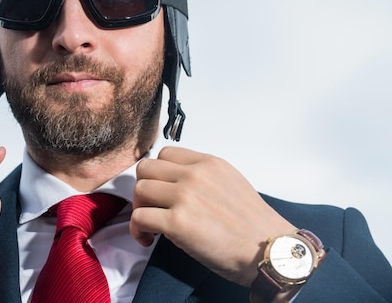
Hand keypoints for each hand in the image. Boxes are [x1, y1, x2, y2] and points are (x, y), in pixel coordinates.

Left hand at [130, 146, 295, 286]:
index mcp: (209, 163)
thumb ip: (202, 176)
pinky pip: (139, 217)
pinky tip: (148, 238)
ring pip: (139, 190)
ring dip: (139, 208)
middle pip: (146, 168)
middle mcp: (195, 175)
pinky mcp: (177, 223)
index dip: (158, 173)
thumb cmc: (253, 225)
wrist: (269, 252)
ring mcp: (185, 197)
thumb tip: (174, 184)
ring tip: (150, 225)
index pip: (165, 153)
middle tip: (151, 207)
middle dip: (143, 189)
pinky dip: (137, 229)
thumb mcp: (230, 182)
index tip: (160, 190)